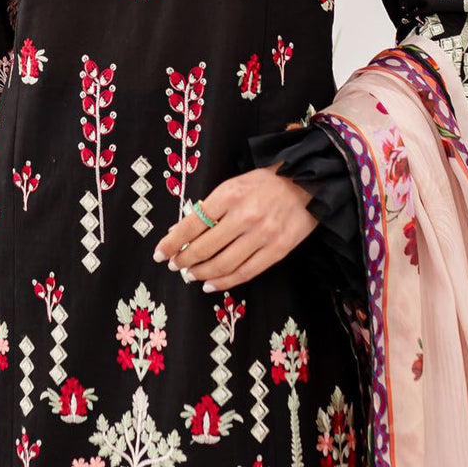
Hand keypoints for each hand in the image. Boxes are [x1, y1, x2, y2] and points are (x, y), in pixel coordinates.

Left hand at [152, 162, 317, 292]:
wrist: (307, 182)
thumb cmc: (264, 182)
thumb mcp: (232, 185)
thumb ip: (208, 208)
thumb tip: (178, 230)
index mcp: (229, 195)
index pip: (192, 223)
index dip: (172, 242)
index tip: (160, 254)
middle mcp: (245, 216)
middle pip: (205, 247)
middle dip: (184, 260)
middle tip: (176, 266)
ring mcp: (263, 235)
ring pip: (223, 264)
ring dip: (202, 273)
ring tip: (191, 276)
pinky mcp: (278, 250)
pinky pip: (246, 272)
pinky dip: (225, 282)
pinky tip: (211, 284)